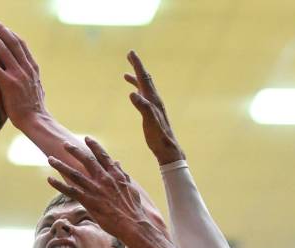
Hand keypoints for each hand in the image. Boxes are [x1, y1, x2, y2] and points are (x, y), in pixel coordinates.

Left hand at [0, 17, 46, 128]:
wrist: (36, 121)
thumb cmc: (34, 113)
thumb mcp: (36, 94)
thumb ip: (30, 85)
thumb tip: (26, 85)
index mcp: (32, 69)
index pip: (22, 45)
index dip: (11, 34)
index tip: (3, 28)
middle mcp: (26, 68)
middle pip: (12, 41)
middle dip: (1, 28)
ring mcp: (18, 75)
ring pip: (3, 50)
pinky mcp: (10, 84)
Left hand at [47, 138, 148, 244]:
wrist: (132, 224)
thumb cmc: (133, 209)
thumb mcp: (130, 188)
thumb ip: (122, 174)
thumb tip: (118, 162)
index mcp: (115, 174)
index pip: (102, 155)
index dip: (94, 146)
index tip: (87, 138)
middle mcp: (103, 178)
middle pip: (85, 160)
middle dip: (73, 151)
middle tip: (64, 144)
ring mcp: (95, 189)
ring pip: (74, 173)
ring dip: (60, 165)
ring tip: (50, 159)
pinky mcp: (88, 201)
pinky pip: (70, 191)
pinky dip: (59, 184)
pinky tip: (49, 179)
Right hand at [124, 51, 183, 165]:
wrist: (167, 148)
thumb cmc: (158, 136)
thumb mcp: (149, 121)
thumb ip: (143, 107)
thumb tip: (132, 94)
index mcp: (153, 99)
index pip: (144, 78)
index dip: (137, 65)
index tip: (131, 53)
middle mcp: (154, 99)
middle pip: (145, 78)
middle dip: (137, 66)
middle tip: (130, 55)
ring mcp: (153, 106)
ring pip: (144, 87)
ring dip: (136, 78)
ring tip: (127, 74)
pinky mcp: (152, 113)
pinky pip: (143, 97)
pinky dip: (138, 91)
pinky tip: (134, 93)